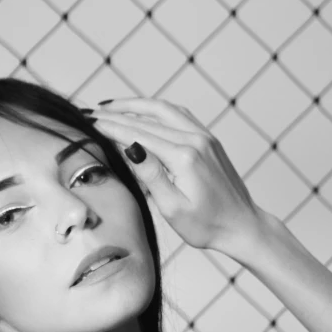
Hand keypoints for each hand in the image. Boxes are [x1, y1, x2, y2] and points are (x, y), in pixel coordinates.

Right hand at [90, 98, 265, 255]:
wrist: (242, 225)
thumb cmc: (207, 226)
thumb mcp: (173, 208)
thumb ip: (151, 175)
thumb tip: (131, 147)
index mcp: (184, 157)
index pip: (138, 135)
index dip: (111, 127)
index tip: (89, 122)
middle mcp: (196, 140)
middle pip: (148, 119)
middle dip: (117, 114)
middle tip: (90, 114)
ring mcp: (205, 137)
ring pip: (164, 110)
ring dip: (136, 105)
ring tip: (111, 107)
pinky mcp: (209, 140)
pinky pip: (179, 115)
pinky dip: (157, 110)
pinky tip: (144, 111)